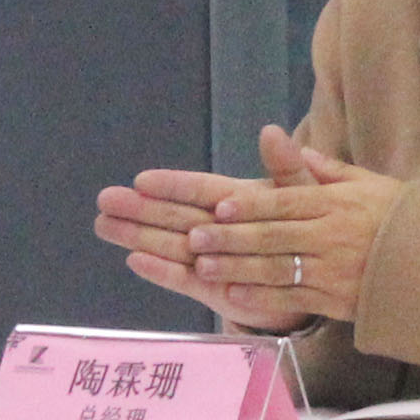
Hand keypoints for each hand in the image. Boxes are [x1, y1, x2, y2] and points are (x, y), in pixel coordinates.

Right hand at [95, 126, 316, 329]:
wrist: (316, 279)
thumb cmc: (310, 229)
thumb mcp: (305, 195)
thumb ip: (287, 168)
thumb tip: (272, 131)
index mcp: (237, 200)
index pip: (199, 189)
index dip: (171, 185)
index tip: (141, 179)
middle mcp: (216, 228)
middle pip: (173, 216)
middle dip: (139, 209)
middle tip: (104, 199)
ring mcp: (211, 258)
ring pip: (170, 245)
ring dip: (137, 236)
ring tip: (103, 224)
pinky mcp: (212, 288)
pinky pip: (184, 280)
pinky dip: (161, 272)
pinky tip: (134, 261)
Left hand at [181, 129, 402, 324]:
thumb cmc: (402, 222)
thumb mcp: (374, 185)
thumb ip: (331, 170)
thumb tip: (295, 145)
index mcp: (338, 204)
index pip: (286, 202)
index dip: (250, 206)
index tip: (219, 206)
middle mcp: (333, 236)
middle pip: (273, 236)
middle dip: (231, 237)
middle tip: (195, 236)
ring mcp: (334, 271)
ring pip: (278, 268)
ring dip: (237, 267)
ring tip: (203, 265)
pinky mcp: (337, 301)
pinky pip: (294, 299)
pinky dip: (262, 298)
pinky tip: (234, 295)